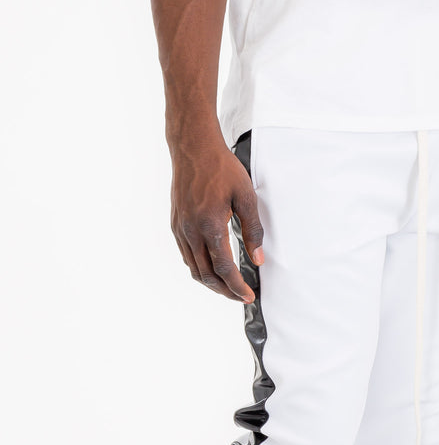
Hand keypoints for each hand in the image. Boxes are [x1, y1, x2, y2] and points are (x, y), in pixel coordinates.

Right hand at [170, 129, 264, 302]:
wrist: (193, 147)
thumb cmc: (221, 167)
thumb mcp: (246, 197)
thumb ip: (253, 230)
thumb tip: (258, 258)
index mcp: (210, 226)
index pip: (224, 269)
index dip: (237, 287)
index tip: (248, 296)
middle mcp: (191, 231)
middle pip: (207, 275)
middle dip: (225, 291)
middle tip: (241, 297)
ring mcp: (180, 229)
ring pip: (193, 269)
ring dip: (211, 283)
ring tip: (228, 287)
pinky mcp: (176, 224)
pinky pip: (186, 256)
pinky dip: (199, 268)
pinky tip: (211, 268)